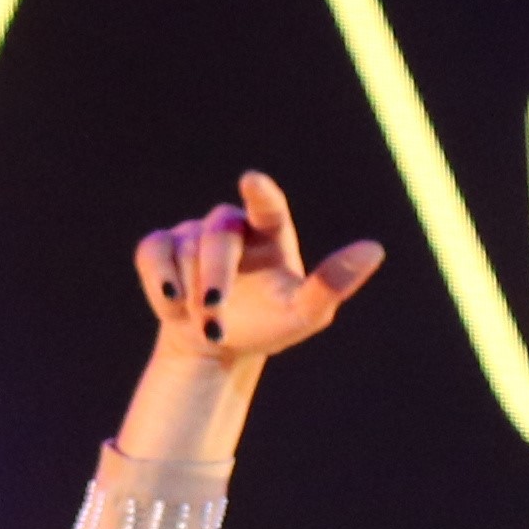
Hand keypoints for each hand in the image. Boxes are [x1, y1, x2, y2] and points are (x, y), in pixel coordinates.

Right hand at [131, 172, 384, 368]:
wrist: (216, 347)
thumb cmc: (268, 325)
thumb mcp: (306, 313)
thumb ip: (334, 283)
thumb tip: (374, 249)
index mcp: (271, 232)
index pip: (267, 206)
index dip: (260, 194)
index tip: (252, 181)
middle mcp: (232, 226)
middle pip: (220, 235)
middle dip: (215, 275)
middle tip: (214, 312)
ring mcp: (193, 233)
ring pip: (185, 248)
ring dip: (192, 292)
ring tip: (207, 324)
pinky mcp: (161, 248)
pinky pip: (153, 252)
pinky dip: (160, 281)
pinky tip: (173, 305)